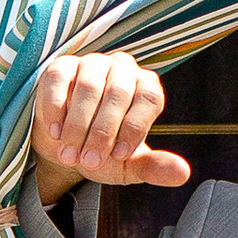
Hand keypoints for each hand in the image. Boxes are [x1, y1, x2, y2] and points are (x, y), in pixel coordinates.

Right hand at [31, 49, 192, 205]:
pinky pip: (60, 81)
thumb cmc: (102, 151)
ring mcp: (92, 64)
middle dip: (103, 132)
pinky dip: (56, 109)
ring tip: (70, 154)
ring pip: (89, 88)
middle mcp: (124, 69)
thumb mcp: (129, 164)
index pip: (149, 99)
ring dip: (78, 125)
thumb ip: (154, 167)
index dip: (134, 128)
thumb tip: (183, 174)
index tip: (119, 155)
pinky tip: (54, 132)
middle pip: (119, 93)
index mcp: (147, 88)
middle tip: (89, 162)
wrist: (65, 145)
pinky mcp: (62, 67)